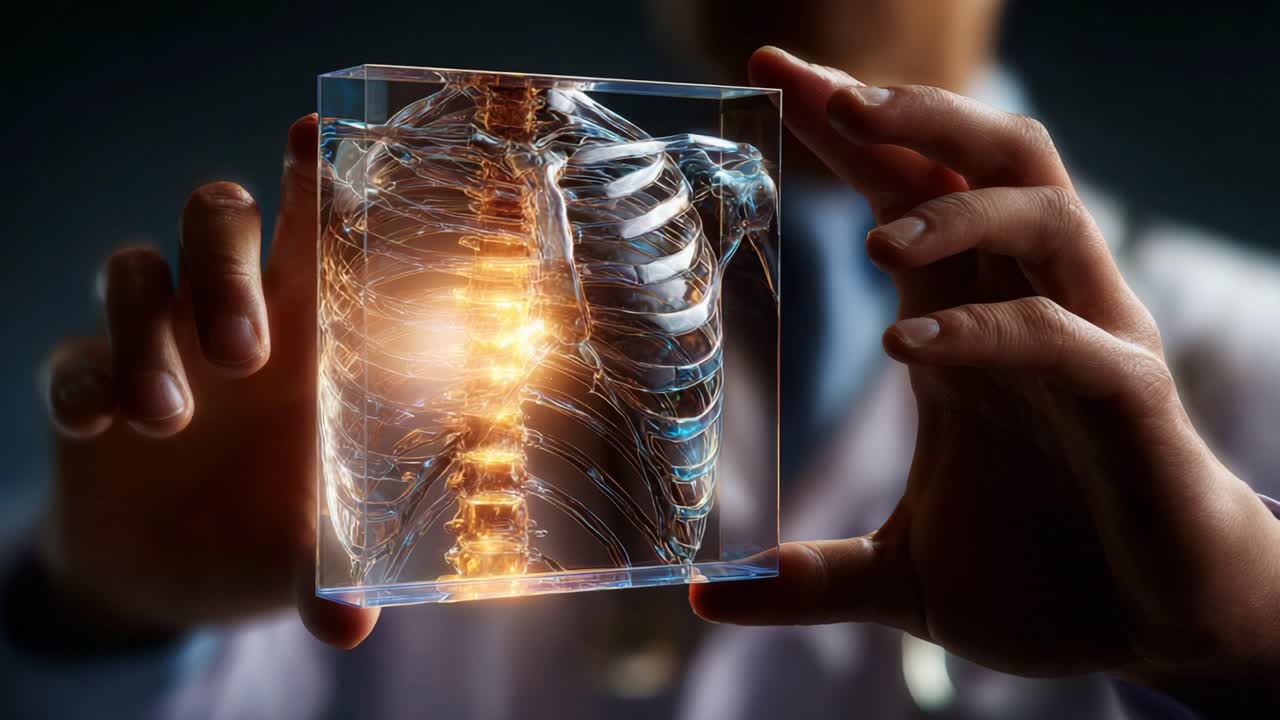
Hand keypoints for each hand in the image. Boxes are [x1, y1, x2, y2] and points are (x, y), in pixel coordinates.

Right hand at [36, 115, 377, 648]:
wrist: (179, 574)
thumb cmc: (272, 527)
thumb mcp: (312, 545)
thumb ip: (333, 568)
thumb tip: (350, 622)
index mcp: (313, 332)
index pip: (317, 230)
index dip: (315, 175)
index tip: (313, 133)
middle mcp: (235, 317)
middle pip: (219, 224)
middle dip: (225, 266)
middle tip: (245, 354)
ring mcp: (158, 344)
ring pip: (136, 270)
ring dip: (149, 330)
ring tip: (166, 415)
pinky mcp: (90, 386)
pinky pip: (72, 355)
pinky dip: (83, 378)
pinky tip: (100, 423)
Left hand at [691, 47, 1279, 710]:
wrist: (1154, 627)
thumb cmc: (1041, 579)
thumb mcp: (901, 576)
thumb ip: (809, 578)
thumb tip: (707, 600)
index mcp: (962, 323)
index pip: (902, 192)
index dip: (843, 130)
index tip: (768, 77)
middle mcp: (1025, 309)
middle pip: (982, 161)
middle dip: (907, 114)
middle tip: (820, 91)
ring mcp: (1084, 343)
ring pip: (1041, 212)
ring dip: (957, 204)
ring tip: (878, 238)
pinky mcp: (1127, 398)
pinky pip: (1062, 332)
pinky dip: (989, 328)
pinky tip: (912, 347)